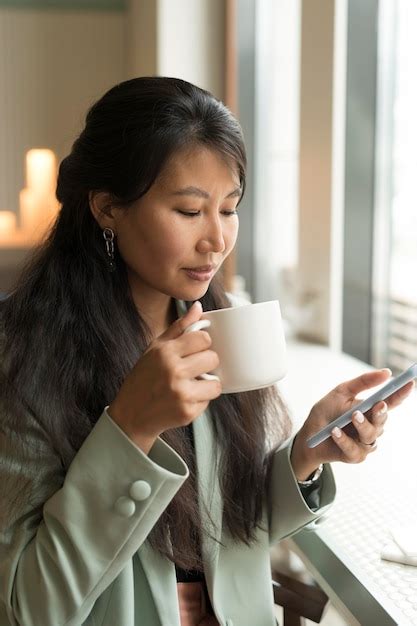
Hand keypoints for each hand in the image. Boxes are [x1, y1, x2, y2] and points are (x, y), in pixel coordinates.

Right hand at [108, 301, 220, 452]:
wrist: (131, 415)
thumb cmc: (144, 377)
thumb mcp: (155, 348)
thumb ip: (179, 328)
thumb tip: (198, 307)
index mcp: (165, 352)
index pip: (203, 338)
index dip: (203, 343)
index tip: (195, 349)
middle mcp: (173, 371)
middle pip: (213, 358)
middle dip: (206, 363)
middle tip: (193, 368)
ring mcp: (181, 393)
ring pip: (216, 382)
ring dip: (207, 384)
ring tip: (191, 384)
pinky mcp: (188, 412)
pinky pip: (208, 400)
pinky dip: (200, 400)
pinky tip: (184, 399)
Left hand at [290, 369, 414, 479]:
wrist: (308, 436)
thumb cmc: (326, 413)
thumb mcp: (341, 392)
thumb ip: (363, 382)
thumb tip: (386, 372)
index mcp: (370, 410)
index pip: (390, 402)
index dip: (401, 393)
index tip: (410, 383)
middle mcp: (371, 427)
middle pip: (382, 420)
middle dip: (381, 412)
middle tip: (379, 404)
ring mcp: (364, 443)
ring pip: (371, 436)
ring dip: (362, 425)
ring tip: (352, 416)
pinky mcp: (355, 456)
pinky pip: (354, 449)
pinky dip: (344, 440)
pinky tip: (335, 432)